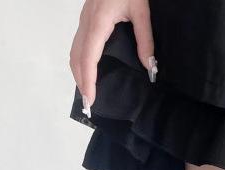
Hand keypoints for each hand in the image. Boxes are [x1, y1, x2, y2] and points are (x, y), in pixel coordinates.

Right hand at [69, 0, 156, 116]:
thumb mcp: (142, 10)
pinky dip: (80, 60)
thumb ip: (145, 40)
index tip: (90, 99)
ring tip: (87, 92)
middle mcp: (87, 21)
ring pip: (74, 50)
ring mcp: (85, 18)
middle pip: (77, 56)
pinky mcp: (87, 17)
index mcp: (99, 22)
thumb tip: (149, 68)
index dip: (88, 80)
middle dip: (81, 81)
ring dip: (78, 72)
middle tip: (88, 104)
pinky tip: (88, 71)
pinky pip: (79, 42)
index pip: (89, 57)